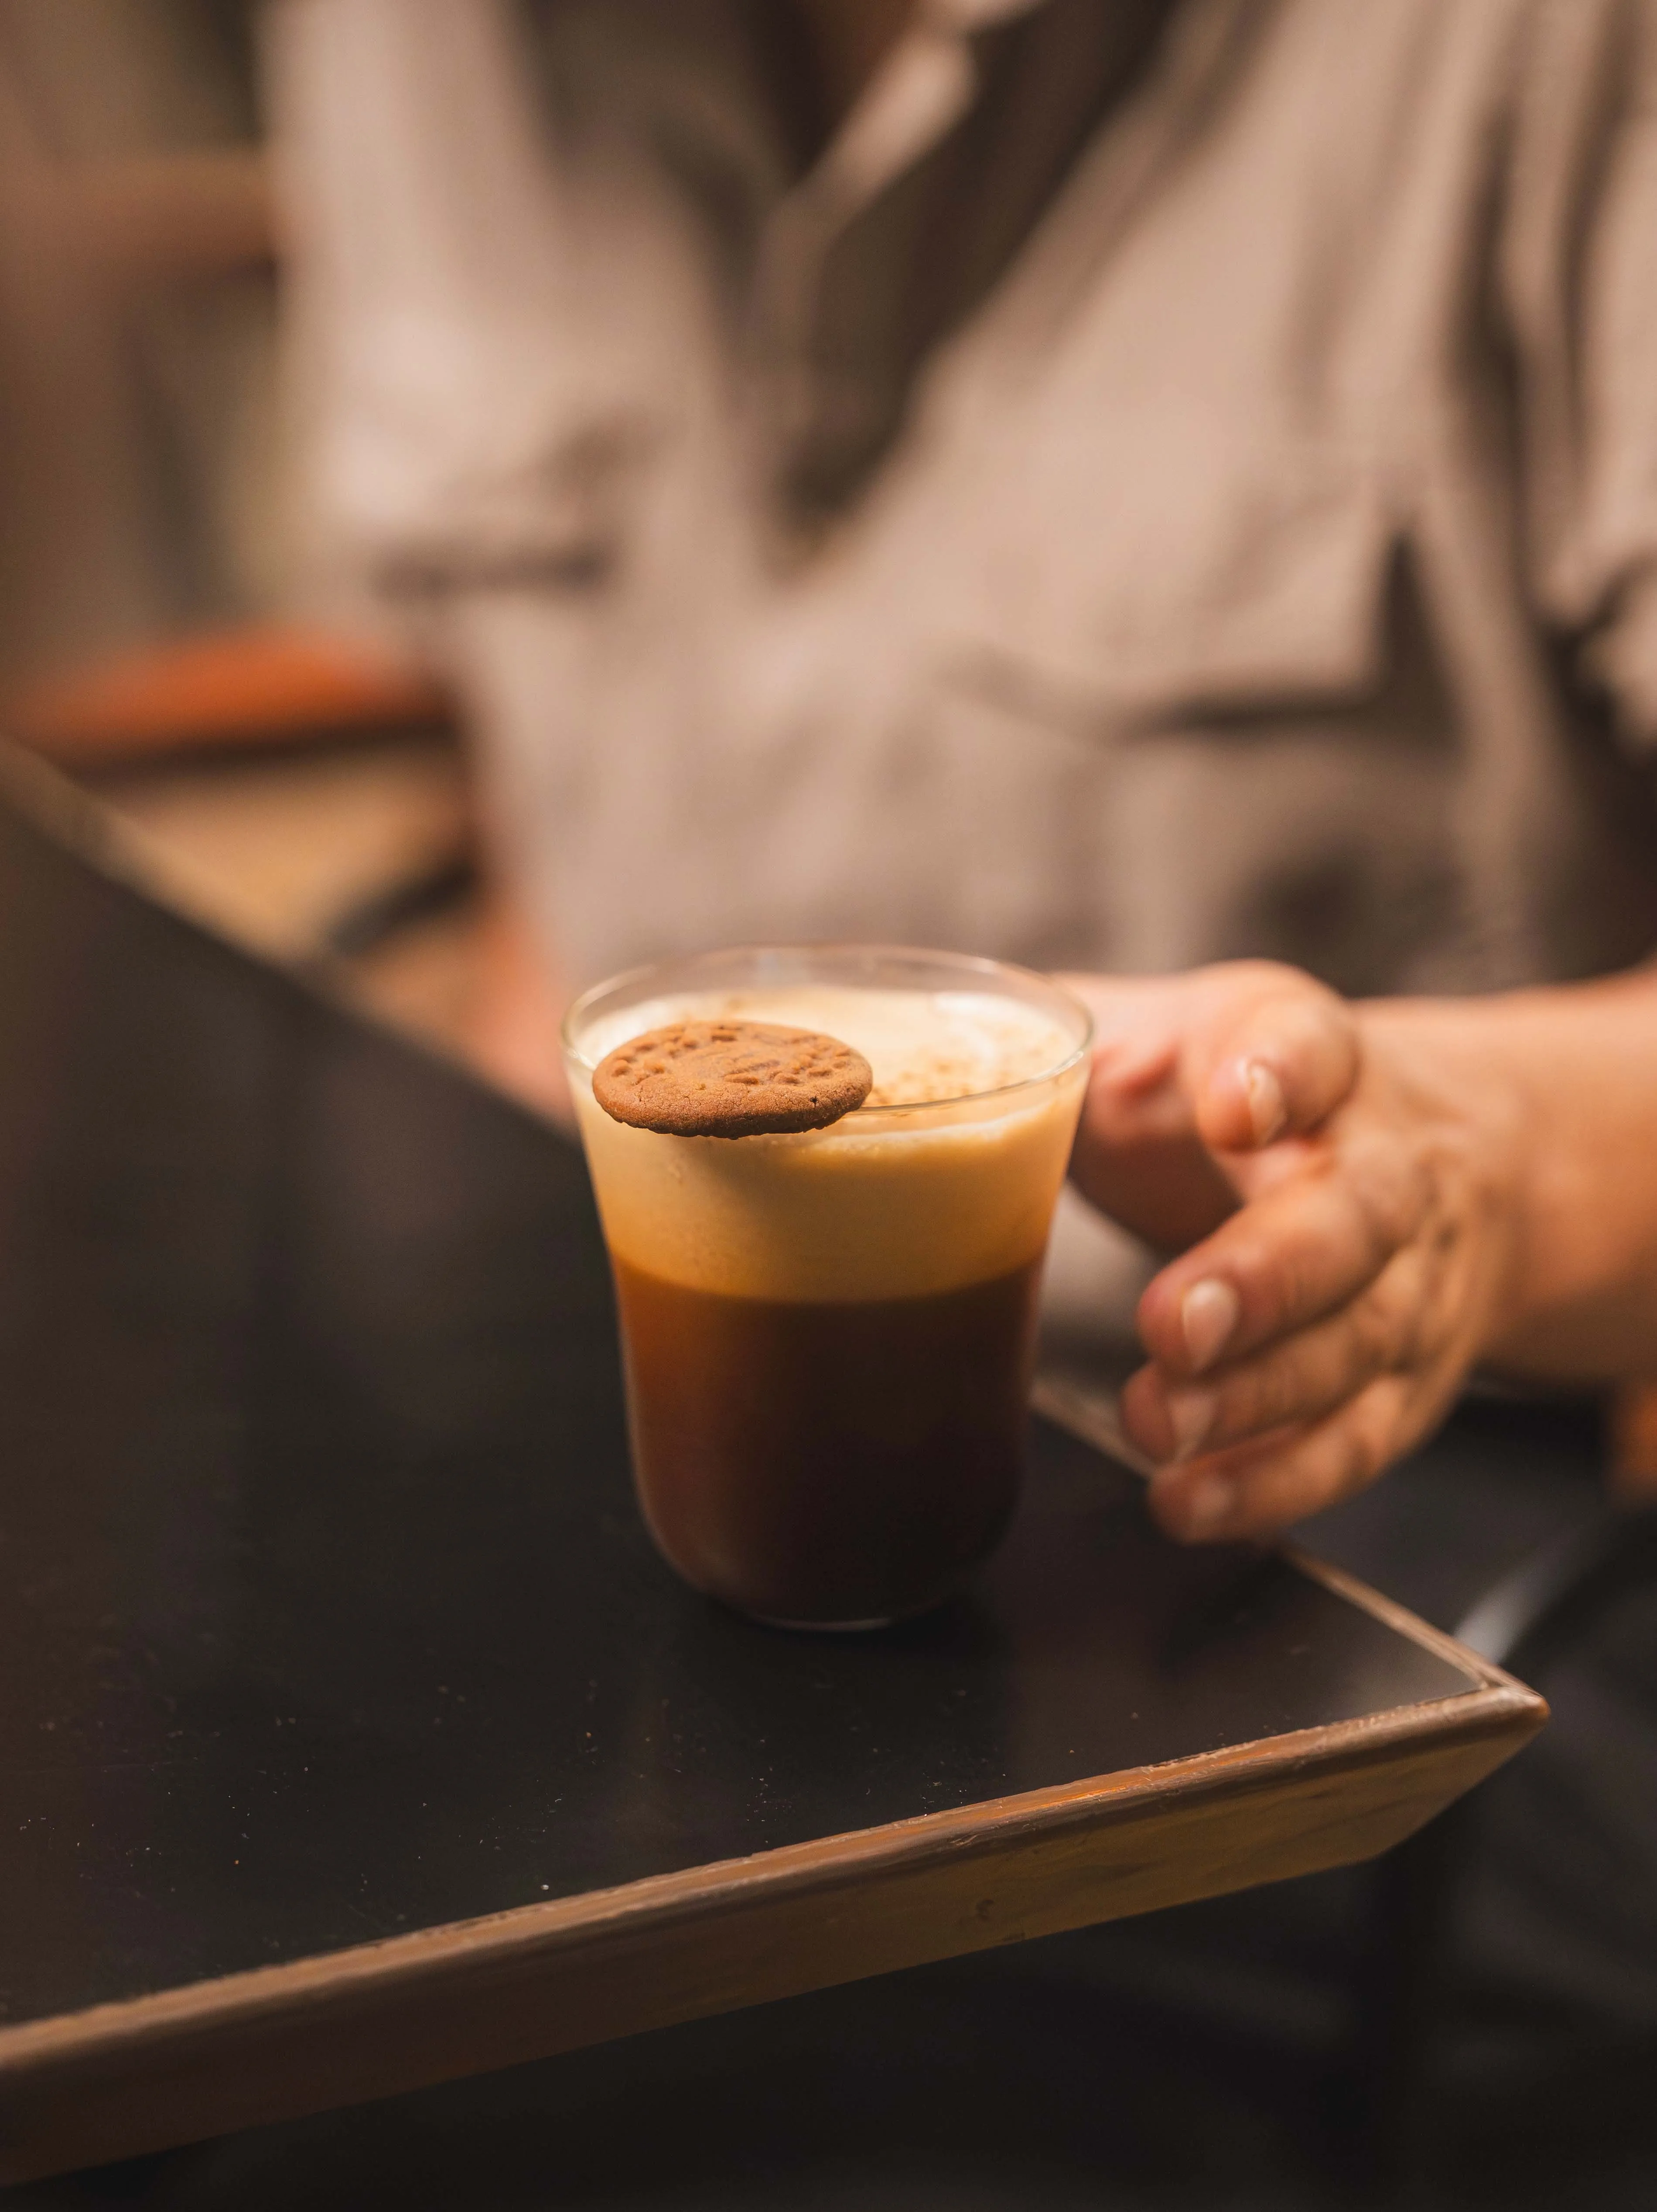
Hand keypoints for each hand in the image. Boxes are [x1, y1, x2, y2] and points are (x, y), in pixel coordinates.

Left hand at [1059, 966, 1523, 1543]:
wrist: (1437, 1158)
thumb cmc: (1241, 1092)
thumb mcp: (1166, 1033)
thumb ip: (1058, 1038)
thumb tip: (900, 1053)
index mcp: (1313, 1057)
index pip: (1311, 1044)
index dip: (1281, 1071)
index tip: (1234, 1105)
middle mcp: (1383, 1167)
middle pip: (1352, 1218)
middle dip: (1265, 1276)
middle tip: (1174, 1325)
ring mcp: (1407, 1283)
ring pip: (1356, 1342)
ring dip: (1256, 1396)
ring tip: (1155, 1425)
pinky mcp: (1401, 1384)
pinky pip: (1352, 1441)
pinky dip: (1274, 1482)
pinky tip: (1191, 1500)